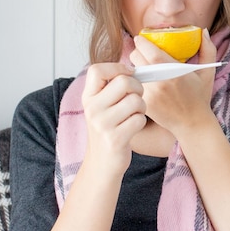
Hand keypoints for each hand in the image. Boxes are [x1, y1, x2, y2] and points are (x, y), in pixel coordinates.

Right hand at [82, 62, 146, 176]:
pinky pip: (139, 119)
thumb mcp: (100, 106)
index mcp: (87, 97)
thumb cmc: (108, 129)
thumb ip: (110, 88)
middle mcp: (92, 109)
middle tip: (136, 97)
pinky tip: (133, 127)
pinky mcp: (115, 138)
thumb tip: (132, 67)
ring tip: (135, 114)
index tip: (128, 75)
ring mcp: (102, 124)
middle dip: (138, 88)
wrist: (102, 163)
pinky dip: (141, 122)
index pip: (97, 70)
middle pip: (124, 82)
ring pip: (135, 100)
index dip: (117, 68)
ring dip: (142, 107)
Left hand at [130, 29, 216, 135]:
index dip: (141, 41)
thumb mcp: (207, 73)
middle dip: (137, 52)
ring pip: (133, 71)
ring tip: (143, 66)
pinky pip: (134, 85)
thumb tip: (204, 31)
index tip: (141, 38)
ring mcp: (150, 93)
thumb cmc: (200, 97)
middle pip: (136, 57)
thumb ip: (208, 50)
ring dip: (136, 66)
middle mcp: (159, 82)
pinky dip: (137, 80)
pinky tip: (144, 80)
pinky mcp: (144, 102)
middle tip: (142, 52)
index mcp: (174, 71)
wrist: (192, 124)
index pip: (149, 50)